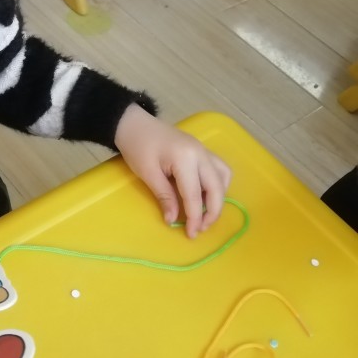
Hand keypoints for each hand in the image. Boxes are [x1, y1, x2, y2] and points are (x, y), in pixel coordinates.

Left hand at [114, 105, 231, 237]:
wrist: (134, 123)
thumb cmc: (137, 147)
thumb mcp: (147, 173)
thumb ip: (164, 196)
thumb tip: (173, 220)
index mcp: (185, 158)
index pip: (195, 194)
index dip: (195, 217)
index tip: (191, 234)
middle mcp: (200, 154)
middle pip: (217, 187)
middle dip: (213, 212)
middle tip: (201, 228)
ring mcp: (203, 150)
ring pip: (223, 177)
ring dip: (218, 197)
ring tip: (205, 212)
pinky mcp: (201, 150)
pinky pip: (219, 169)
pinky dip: (217, 185)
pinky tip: (205, 195)